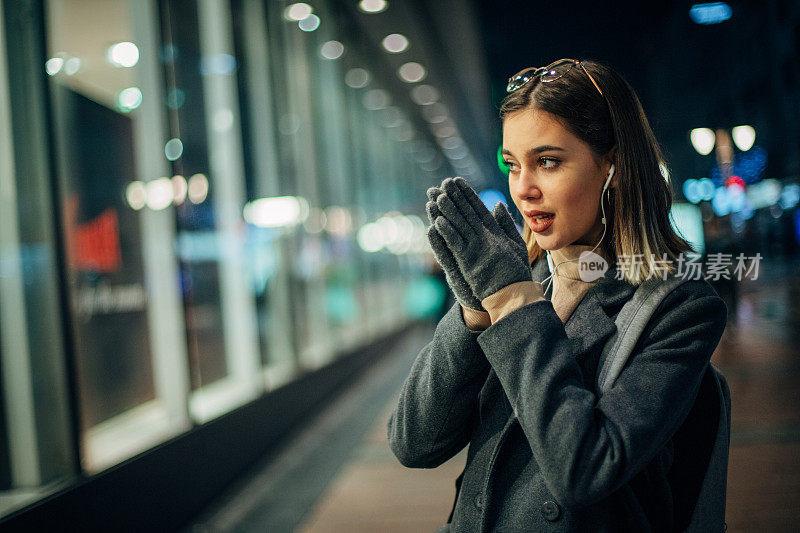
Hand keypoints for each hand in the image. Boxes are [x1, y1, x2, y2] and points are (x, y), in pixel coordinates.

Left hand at [433, 177, 530, 300]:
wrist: (514, 294)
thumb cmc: (515, 272)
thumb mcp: (516, 244)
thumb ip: (506, 224)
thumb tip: (498, 204)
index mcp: (497, 232)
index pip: (480, 208)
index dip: (468, 194)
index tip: (458, 181)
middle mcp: (486, 237)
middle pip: (467, 213)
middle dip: (456, 196)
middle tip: (444, 182)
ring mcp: (477, 248)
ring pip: (459, 225)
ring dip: (448, 210)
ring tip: (436, 195)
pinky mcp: (469, 261)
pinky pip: (456, 243)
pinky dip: (447, 232)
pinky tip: (438, 221)